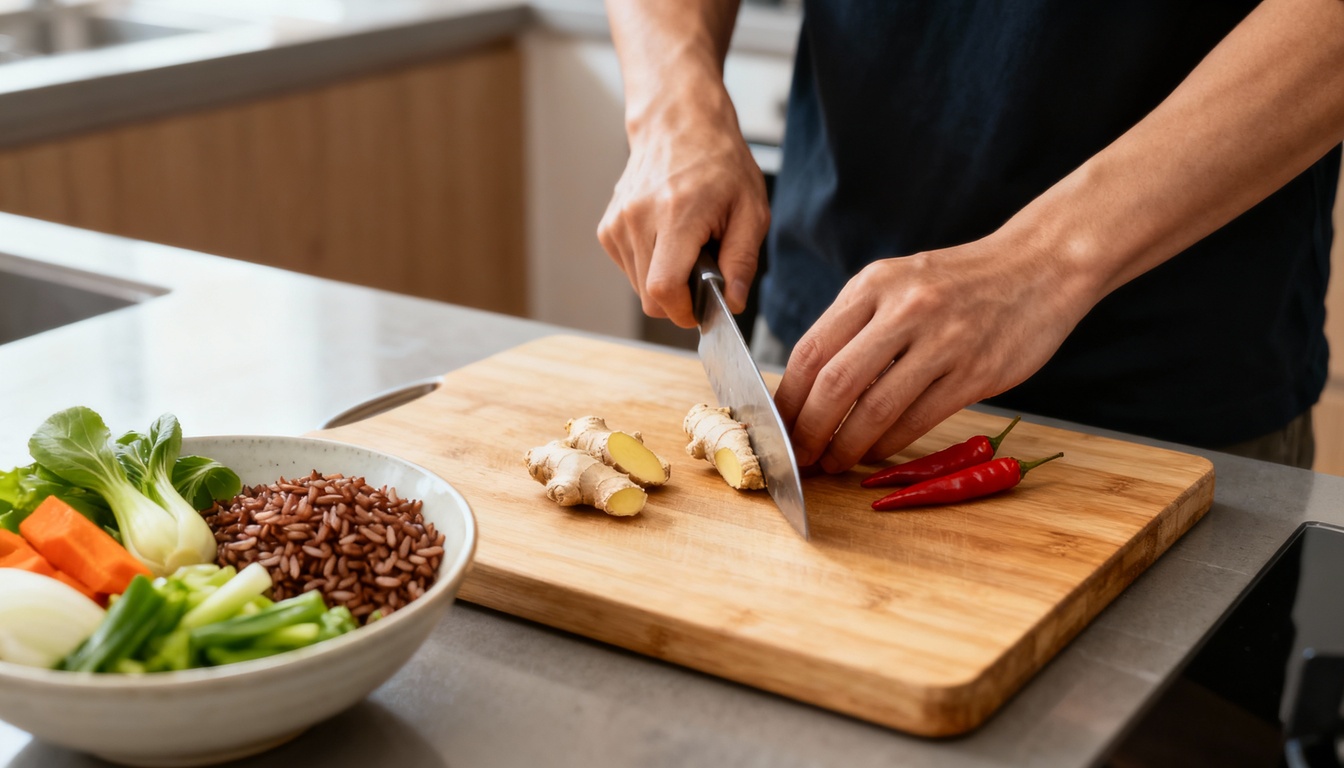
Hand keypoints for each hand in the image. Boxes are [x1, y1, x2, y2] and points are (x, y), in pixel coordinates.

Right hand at [597, 110, 769, 327]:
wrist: (679, 125)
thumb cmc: (719, 163)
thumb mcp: (750, 209)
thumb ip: (742, 260)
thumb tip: (733, 302)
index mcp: (676, 213)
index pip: (663, 288)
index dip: (683, 310)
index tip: (701, 308)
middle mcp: (638, 218)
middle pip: (649, 296)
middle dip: (679, 298)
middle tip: (703, 271)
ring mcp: (618, 222)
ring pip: (638, 286)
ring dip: (664, 280)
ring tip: (686, 247)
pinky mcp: (608, 227)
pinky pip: (629, 269)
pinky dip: (650, 266)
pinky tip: (667, 240)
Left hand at [774, 230, 1093, 473]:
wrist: (1041, 266)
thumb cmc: (960, 282)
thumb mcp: (898, 282)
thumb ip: (855, 324)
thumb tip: (805, 386)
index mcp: (874, 285)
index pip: (811, 350)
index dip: (786, 397)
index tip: (773, 425)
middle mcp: (905, 309)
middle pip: (834, 383)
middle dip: (807, 429)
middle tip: (797, 455)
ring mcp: (943, 341)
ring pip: (874, 408)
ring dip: (845, 446)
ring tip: (831, 463)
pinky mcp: (975, 372)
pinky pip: (917, 420)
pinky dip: (887, 444)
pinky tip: (873, 453)